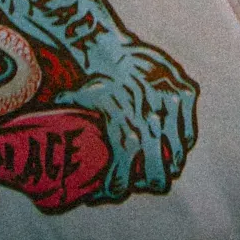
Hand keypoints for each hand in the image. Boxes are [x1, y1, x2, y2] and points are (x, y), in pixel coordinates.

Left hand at [56, 42, 199, 199]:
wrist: (109, 47)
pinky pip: (189, 132)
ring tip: (160, 163)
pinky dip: (181, 141)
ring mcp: (171, 111)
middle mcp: (151, 127)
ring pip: (178, 158)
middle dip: (151, 185)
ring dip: (168, 164)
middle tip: (144, 182)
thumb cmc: (90, 81)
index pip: (124, 184)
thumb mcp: (79, 118)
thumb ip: (78, 141)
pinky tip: (170, 143)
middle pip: (159, 180)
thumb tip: (50, 161)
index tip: (112, 191)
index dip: (115, 192)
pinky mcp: (185, 94)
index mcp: (124, 138)